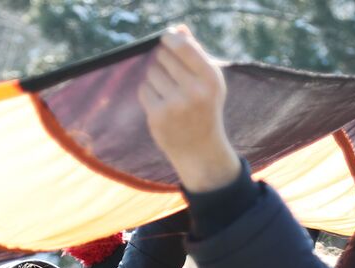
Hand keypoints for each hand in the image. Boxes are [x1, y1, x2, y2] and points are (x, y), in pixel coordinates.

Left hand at [139, 25, 243, 193]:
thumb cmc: (205, 108)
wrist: (200, 150)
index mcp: (210, 79)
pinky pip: (144, 89)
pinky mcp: (158, 116)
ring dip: (155, 77)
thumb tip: (179, 29)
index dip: (170, 38)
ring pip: (152, 72)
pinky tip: (160, 103)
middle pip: (164, 56)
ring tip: (168, 91)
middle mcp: (194, 91)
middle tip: (171, 74)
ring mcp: (175, 105)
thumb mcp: (208, 81)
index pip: (184, 47)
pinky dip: (148, 92)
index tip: (165, 37)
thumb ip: (195, 53)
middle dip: (163, 59)